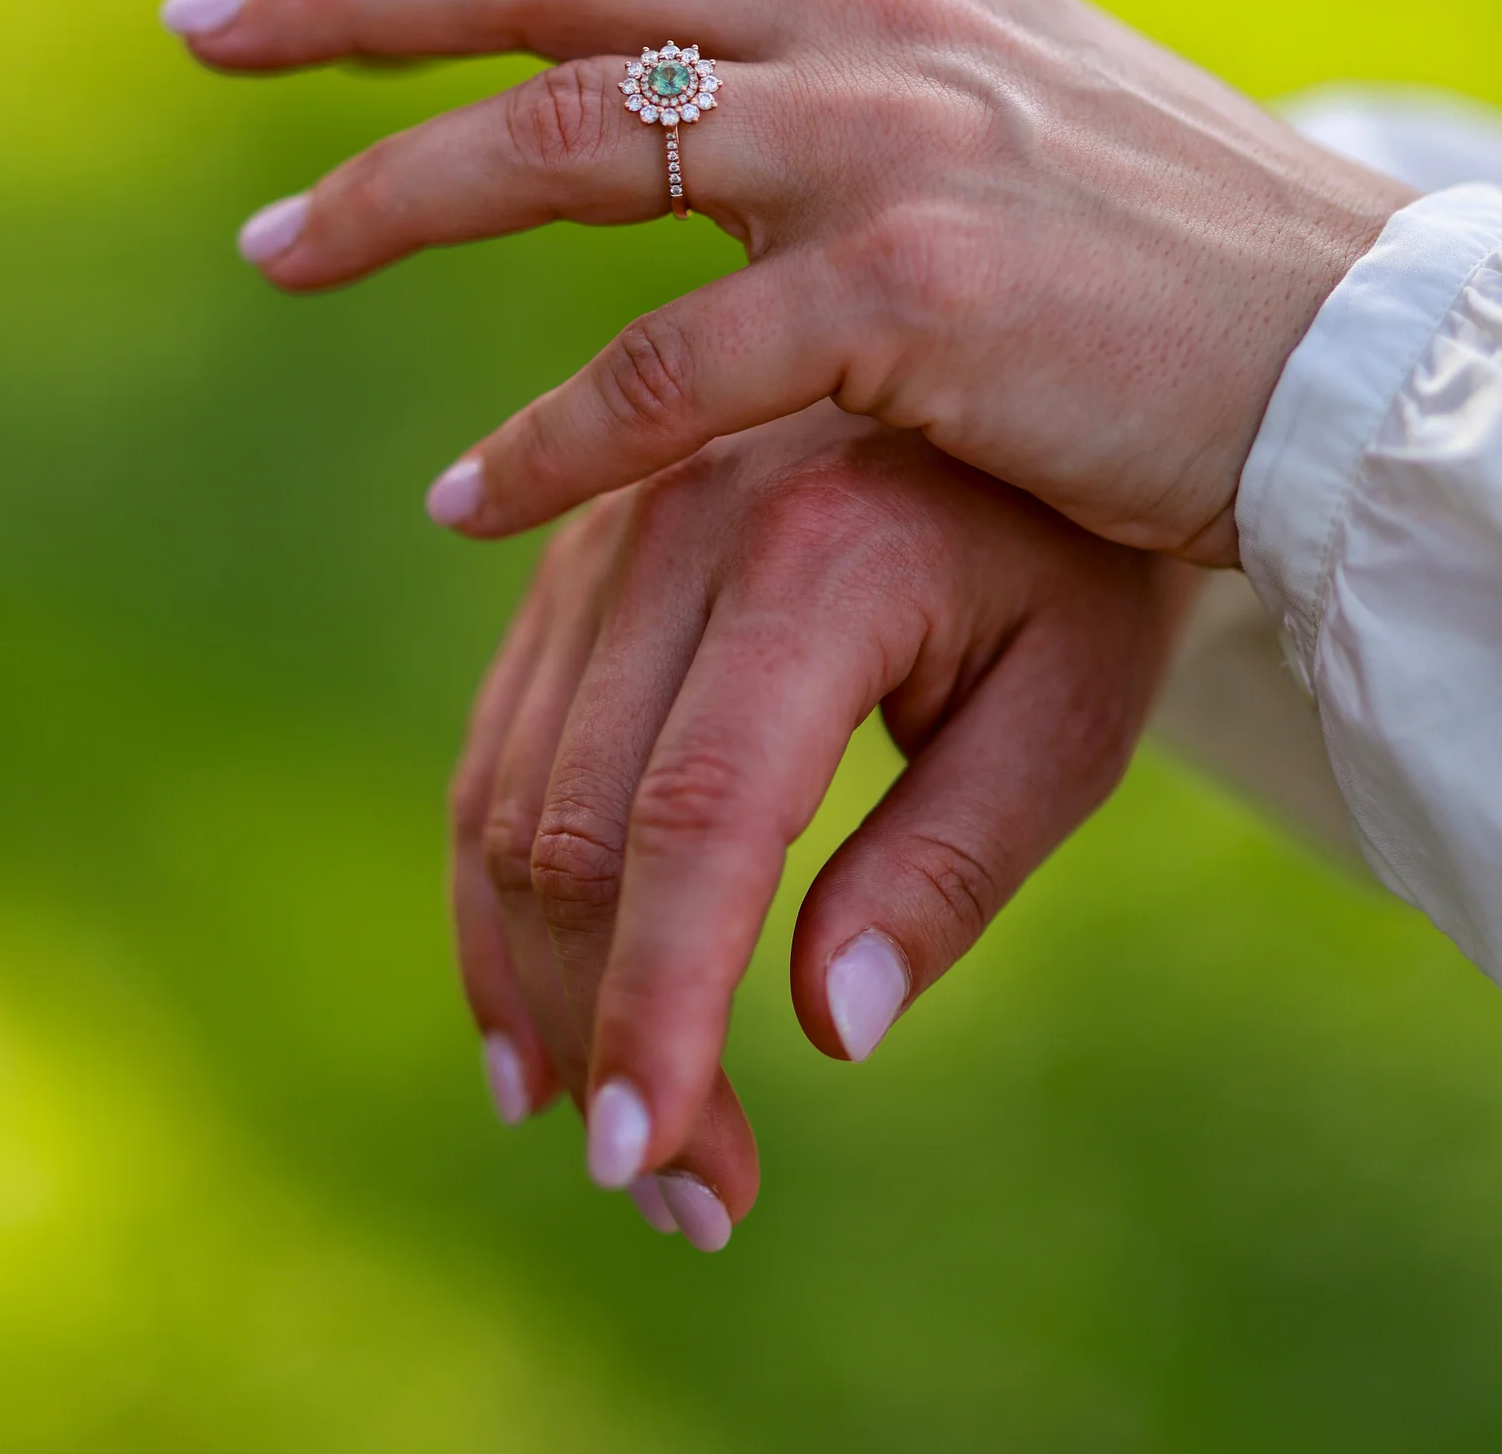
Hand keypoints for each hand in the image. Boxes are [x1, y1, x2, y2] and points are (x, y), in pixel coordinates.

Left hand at [165, 0, 1404, 561]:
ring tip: (276, 257)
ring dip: (405, 197)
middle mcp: (876, 21)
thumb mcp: (996, 110)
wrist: (1355, 353)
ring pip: (583, 139)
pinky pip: (678, 371)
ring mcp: (897, 144)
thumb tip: (681, 79)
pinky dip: (555, 436)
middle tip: (199, 31)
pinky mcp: (924, 296)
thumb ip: (839, 78)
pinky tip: (467, 504)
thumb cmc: (1171, 256)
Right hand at [447, 407, 1187, 1246]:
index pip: (702, 819)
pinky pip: (502, 738)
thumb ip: (947, 868)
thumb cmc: (1074, 571)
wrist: (1028, 377)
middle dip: (607, 1029)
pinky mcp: (580, 552)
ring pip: (512, 793)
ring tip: (614, 1133)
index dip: (661, 1006)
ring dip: (537, 985)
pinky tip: (529, 1012)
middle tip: (688, 1195)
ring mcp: (611, 526)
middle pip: (580, 822)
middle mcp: (682, 519)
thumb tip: (824, 1029)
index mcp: (820, 556)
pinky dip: (497, 889)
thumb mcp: (1069, 716)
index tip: (653, 1166)